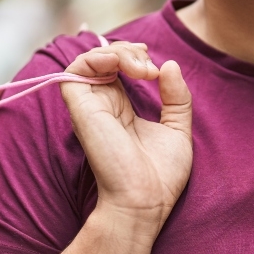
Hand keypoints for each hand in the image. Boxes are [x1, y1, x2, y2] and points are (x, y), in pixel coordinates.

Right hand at [60, 42, 192, 235]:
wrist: (145, 201)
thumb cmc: (160, 177)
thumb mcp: (178, 129)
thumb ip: (176, 97)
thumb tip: (170, 65)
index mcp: (121, 109)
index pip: (118, 68)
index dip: (135, 57)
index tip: (158, 69)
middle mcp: (102, 105)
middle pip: (105, 58)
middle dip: (129, 51)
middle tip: (150, 68)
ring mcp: (90, 106)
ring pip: (89, 59)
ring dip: (117, 52)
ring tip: (142, 68)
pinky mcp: (81, 109)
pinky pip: (75, 70)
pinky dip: (98, 57)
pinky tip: (124, 66)